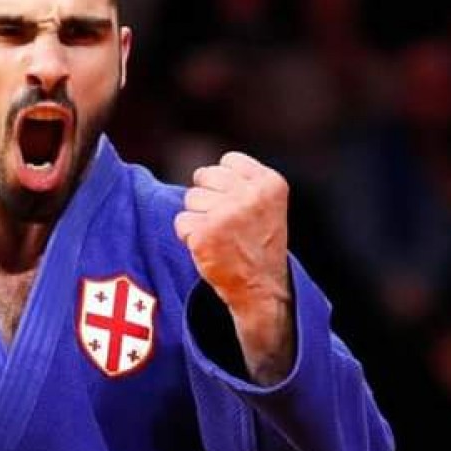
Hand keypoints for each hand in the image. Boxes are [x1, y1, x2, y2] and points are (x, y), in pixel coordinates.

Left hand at [174, 152, 293, 382]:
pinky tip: (208, 248)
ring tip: (219, 236)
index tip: (237, 205)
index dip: (225, 183)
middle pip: (204, 176)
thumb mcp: (265, 204)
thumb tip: (200, 170)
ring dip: (198, 217)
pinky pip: (181, 221)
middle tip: (226, 224)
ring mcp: (227, 214)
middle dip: (208, 197)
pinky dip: (188, 236)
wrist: (261, 289)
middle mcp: (250, 195)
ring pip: (190, 198)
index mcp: (270, 183)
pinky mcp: (205, 233)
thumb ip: (242, 181)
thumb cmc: (258, 243)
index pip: (228, 161)